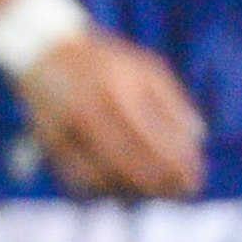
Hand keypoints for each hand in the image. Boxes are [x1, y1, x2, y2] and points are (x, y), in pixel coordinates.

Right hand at [14, 31, 205, 199]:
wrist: (43, 48)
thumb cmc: (105, 62)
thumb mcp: (145, 69)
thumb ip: (174, 102)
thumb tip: (198, 138)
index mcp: (120, 88)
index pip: (157, 142)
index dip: (179, 168)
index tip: (193, 182)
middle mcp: (90, 108)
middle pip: (132, 165)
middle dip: (161, 186)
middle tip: (178, 192)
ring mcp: (65, 125)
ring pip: (103, 178)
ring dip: (132, 191)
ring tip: (151, 190)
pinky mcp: (48, 140)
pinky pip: (77, 178)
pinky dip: (101, 189)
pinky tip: (119, 186)